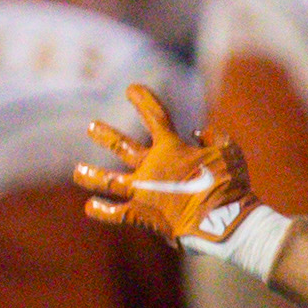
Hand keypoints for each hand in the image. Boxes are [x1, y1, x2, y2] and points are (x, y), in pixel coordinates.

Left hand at [75, 85, 290, 280]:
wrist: (222, 219)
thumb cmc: (229, 183)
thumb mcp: (228, 150)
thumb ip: (212, 137)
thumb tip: (197, 132)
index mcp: (172, 147)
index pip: (155, 116)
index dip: (143, 100)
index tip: (131, 88)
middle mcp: (151, 166)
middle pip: (122, 146)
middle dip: (106, 136)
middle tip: (91, 126)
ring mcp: (143, 191)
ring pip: (110, 180)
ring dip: (92, 175)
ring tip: (78, 171)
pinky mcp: (142, 215)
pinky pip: (116, 213)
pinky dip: (103, 210)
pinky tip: (90, 206)